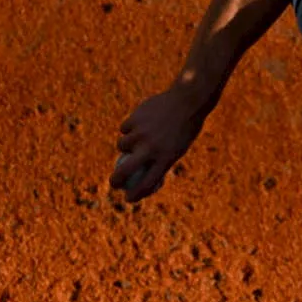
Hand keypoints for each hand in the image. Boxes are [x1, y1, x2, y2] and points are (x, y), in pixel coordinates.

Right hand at [112, 87, 204, 201]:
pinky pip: (124, 128)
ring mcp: (141, 133)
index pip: (147, 183)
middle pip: (125, 170)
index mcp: (166, 159)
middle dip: (115, 180)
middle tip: (114, 183)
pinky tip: (141, 122)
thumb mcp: (178, 148)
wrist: (187, 102)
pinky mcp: (134, 119)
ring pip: (121, 145)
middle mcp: (152, 148)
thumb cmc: (185, 129)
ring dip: (124, 146)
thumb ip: (161, 162)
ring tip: (135, 139)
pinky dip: (129, 128)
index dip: (136, 195)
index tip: (129, 198)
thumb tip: (144, 178)